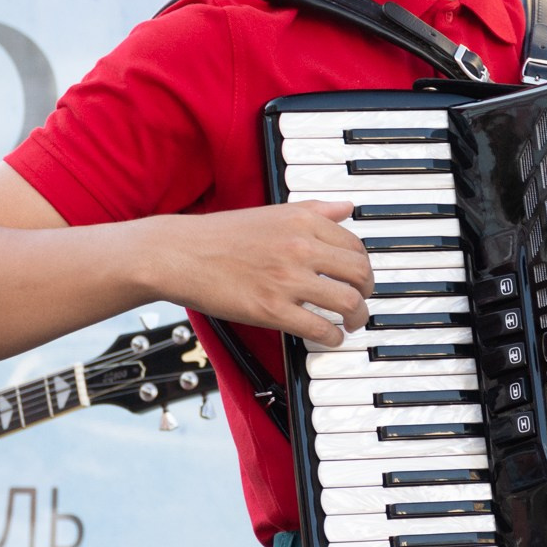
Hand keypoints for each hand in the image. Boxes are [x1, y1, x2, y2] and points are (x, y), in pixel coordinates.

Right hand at [154, 201, 373, 345]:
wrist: (178, 254)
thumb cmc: (221, 235)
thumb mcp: (273, 212)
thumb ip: (314, 210)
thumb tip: (348, 209)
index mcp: (303, 220)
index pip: (356, 246)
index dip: (363, 267)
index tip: (358, 278)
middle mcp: (301, 246)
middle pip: (360, 274)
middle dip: (368, 293)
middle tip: (361, 302)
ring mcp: (288, 279)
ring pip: (348, 302)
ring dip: (357, 318)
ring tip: (351, 323)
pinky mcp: (272, 310)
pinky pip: (321, 329)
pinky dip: (333, 338)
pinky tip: (330, 337)